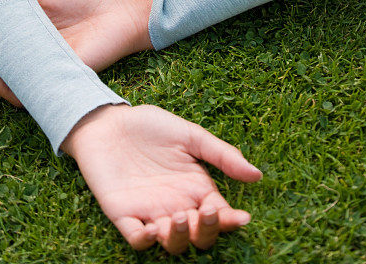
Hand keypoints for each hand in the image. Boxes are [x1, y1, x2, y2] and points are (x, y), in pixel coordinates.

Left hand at [61, 103, 261, 254]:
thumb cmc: (150, 127)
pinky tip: (151, 228)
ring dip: (178, 238)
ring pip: (171, 244)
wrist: (108, 121)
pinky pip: (135, 239)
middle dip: (207, 231)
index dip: (230, 221)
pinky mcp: (123, 214)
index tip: (240, 217)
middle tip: (207, 212)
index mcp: (195, 188)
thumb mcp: (189, 135)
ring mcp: (149, 213)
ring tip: (179, 217)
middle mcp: (176, 206)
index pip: (219, 215)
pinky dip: (144, 240)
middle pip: (199, 237)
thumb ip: (221, 154)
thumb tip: (257, 175)